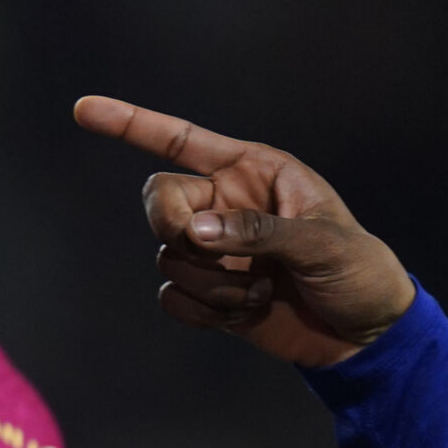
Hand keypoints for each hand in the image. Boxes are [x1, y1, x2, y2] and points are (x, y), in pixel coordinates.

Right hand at [73, 96, 413, 367]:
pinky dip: (202, 311)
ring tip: (260, 292)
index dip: (130, 124)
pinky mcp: (206, 291)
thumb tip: (193, 233)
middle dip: (178, 232)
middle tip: (214, 252)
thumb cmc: (359, 273)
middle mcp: (224, 203)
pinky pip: (171, 295)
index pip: (180, 140)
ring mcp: (213, 249)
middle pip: (159, 202)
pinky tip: (243, 313)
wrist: (365, 338)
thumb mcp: (323, 243)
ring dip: (210, 283)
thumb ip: (257, 232)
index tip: (82, 109)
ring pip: (167, 255)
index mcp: (254, 171)